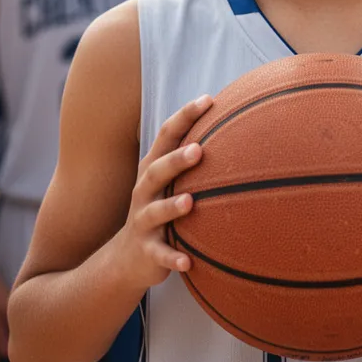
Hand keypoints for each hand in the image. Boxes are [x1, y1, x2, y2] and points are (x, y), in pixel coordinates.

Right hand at [111, 94, 211, 291]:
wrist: (125, 259)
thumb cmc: (159, 209)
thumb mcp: (169, 182)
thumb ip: (191, 157)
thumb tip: (237, 125)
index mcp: (153, 170)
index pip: (166, 136)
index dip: (185, 117)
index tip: (208, 99)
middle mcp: (144, 192)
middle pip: (157, 170)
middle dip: (176, 160)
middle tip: (199, 150)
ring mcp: (143, 221)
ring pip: (155, 212)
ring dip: (171, 207)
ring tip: (190, 202)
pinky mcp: (147, 251)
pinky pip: (159, 254)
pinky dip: (172, 258)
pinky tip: (188, 262)